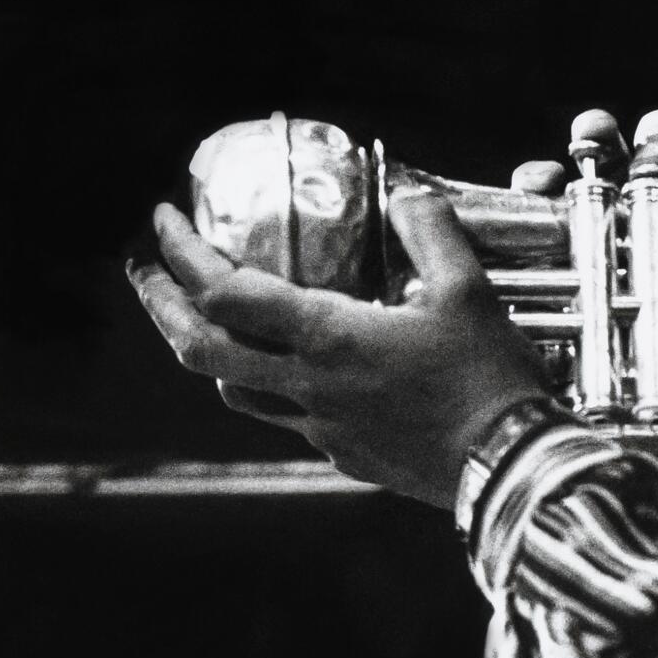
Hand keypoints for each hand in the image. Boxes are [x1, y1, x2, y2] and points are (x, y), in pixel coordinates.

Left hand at [128, 188, 551, 508]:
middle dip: (160, 304)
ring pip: (235, 391)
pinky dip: (278, 388)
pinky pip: (291, 420)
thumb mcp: (471, 290)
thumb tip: (406, 192)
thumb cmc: (489, 378)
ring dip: (211, 352)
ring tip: (215, 325)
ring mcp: (321, 428)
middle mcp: (308, 385)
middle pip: (197, 348)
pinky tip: (308, 377)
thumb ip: (431, 231)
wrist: (511, 465)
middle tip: (147, 272)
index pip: (224, 292)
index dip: (183, 252)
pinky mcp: (346, 456)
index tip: (166, 220)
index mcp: (329, 337)